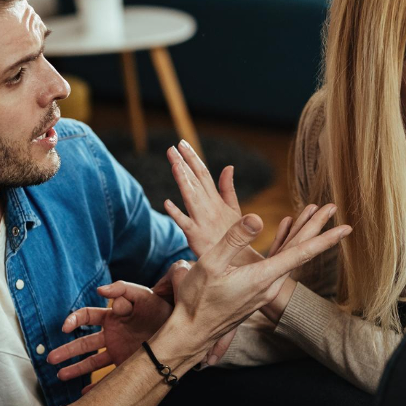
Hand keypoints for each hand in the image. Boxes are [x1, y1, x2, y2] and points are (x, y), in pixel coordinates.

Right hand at [48, 281, 174, 393]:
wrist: (184, 328)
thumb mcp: (145, 295)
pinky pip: (109, 378)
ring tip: (60, 375)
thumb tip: (101, 290)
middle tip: (51, 359)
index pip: (87, 316)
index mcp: (113, 316)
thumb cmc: (163, 307)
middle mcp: (113, 334)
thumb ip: (124, 290)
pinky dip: (96, 387)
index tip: (65, 327)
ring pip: (91, 361)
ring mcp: (119, 350)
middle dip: (67, 350)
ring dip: (75, 368)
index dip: (74, 319)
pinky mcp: (128, 364)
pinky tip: (84, 396)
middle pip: (84, 343)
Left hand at [163, 140, 245, 260]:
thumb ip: (227, 188)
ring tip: (174, 164)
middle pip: (195, 181)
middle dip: (184, 163)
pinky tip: (166, 203)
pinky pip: (185, 224)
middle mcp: (209, 207)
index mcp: (216, 200)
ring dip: (183, 181)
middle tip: (172, 147)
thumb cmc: (233, 235)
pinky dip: (176, 214)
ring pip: (191, 197)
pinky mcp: (197, 237)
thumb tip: (228, 166)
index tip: (181, 143)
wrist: (238, 263)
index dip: (192, 158)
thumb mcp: (233, 209)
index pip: (203, 174)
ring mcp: (202, 221)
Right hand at [165, 210, 351, 360]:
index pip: (300, 253)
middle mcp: (269, 285)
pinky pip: (277, 264)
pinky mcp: (256, 292)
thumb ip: (234, 239)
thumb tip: (258, 218)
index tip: (346, 228)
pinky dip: (285, 245)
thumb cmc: (198, 299)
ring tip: (313, 216)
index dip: (324, 238)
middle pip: (300, 252)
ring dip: (303, 236)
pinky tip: (285, 236)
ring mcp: (263, 290)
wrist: (191, 332)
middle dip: (318, 229)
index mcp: (262, 277)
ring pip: (289, 258)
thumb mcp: (211, 264)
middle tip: (334, 209)